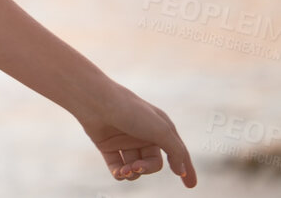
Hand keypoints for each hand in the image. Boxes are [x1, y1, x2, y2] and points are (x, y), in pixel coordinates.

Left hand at [76, 82, 196, 186]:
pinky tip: (118, 172)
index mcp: (160, 128)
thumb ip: (176, 151)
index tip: (191, 185)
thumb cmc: (131, 112)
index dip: (185, 168)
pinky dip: (119, 173)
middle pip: (152, 163)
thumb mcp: (161, 130)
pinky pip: (117, 166)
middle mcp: (143, 135)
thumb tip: (181, 170)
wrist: (96, 101)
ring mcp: (125, 141)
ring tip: (124, 170)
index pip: (177, 151)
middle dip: (146, 169)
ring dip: (132, 173)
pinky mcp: (107, 145)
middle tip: (137, 167)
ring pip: (134, 167)